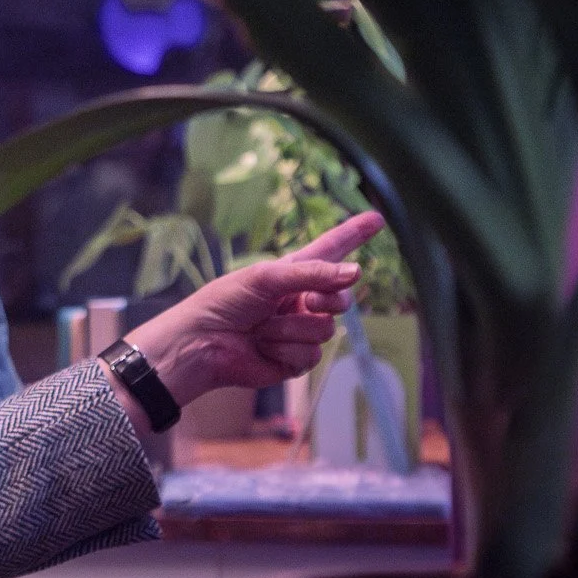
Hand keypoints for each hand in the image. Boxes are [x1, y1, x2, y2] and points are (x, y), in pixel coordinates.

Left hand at [121, 211, 384, 405]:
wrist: (200, 344)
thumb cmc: (225, 302)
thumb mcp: (267, 277)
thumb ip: (313, 274)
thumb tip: (356, 273)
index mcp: (293, 273)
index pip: (331, 251)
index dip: (354, 234)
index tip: (378, 218)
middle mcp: (301, 300)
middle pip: (341, 299)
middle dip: (324, 300)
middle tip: (302, 302)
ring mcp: (300, 331)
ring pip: (326, 330)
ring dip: (291, 329)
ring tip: (261, 329)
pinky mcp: (295, 360)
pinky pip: (311, 355)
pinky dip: (285, 351)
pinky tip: (262, 348)